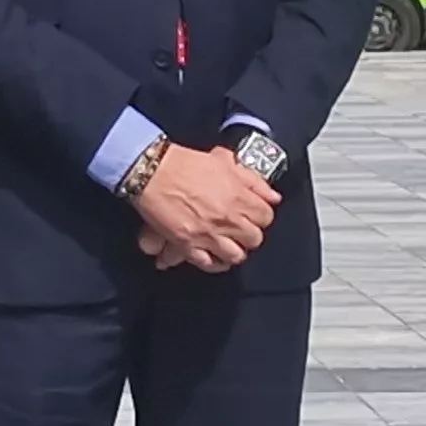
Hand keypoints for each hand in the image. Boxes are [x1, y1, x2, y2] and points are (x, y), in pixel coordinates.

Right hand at [130, 145, 277, 271]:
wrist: (153, 172)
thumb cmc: (184, 164)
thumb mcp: (224, 162)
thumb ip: (252, 180)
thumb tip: (272, 196)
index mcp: (239, 197)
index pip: (266, 217)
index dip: (261, 216)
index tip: (254, 215)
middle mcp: (227, 219)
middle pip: (254, 239)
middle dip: (249, 235)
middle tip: (241, 230)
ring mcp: (209, 234)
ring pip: (235, 256)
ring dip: (234, 250)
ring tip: (228, 244)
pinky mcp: (188, 245)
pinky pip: (209, 263)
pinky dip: (213, 262)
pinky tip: (213, 256)